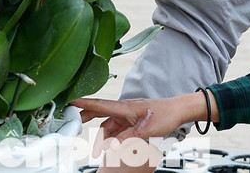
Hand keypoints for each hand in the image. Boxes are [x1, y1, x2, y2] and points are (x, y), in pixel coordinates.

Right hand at [71, 94, 199, 141]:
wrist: (178, 110)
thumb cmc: (165, 114)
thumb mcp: (147, 128)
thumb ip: (129, 136)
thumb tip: (113, 145)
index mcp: (125, 107)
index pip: (100, 105)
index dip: (84, 103)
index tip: (70, 101)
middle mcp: (123, 109)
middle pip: (99, 111)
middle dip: (85, 115)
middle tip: (73, 119)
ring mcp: (127, 114)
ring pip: (108, 123)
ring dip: (102, 134)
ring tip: (97, 148)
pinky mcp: (132, 120)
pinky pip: (117, 128)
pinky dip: (111, 136)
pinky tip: (111, 145)